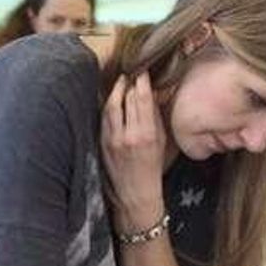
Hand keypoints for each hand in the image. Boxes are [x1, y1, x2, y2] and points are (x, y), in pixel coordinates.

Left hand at [100, 72, 166, 231]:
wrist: (135, 193)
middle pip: (126, 99)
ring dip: (115, 90)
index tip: (143, 71)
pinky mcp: (103, 142)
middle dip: (129, 83)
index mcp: (147, 134)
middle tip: (132, 71)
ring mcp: (113, 138)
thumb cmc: (153, 168)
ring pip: (111, 105)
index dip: (142, 82)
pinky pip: (104, 117)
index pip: (142, 99)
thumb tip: (153, 95)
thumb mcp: (162, 142)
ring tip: (120, 81)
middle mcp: (129, 134)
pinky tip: (112, 98)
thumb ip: (156, 118)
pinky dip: (108, 104)